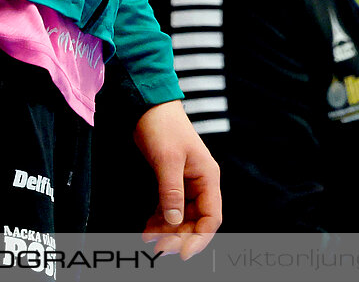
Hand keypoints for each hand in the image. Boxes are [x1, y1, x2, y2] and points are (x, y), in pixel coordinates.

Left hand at [133, 101, 221, 257]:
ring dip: (167, 232)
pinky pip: (169, 209)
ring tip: (148, 241)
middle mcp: (200, 183)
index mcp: (207, 177)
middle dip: (179, 238)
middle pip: (195, 222)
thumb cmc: (162, 126)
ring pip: (181, 218)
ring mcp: (185, 183)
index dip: (199, 239)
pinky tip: (147, 230)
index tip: (182, 254)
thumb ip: (172, 191)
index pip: (211, 218)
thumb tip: (174, 222)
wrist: (148, 104)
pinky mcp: (170, 182)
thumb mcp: (168, 159)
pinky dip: (160, 221)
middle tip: (158, 249)